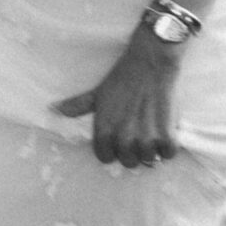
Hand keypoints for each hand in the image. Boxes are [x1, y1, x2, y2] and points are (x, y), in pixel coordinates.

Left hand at [53, 25, 182, 168]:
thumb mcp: (98, 93)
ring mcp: (146, 140)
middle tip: (138, 132)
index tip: (120, 138)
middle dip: (133, 150)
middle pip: (128, 162)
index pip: (105, 158)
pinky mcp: (167, 137)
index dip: (112, 149)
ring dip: (152, 148)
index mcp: (105, 131)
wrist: (150, 63)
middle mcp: (124, 139)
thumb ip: (78, 106)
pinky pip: (168, 154)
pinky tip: (165, 128)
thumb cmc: (122, 77)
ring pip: (148, 159)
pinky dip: (169, 145)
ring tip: (152, 128)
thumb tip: (56, 109)